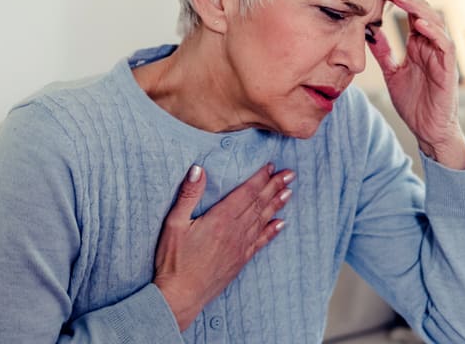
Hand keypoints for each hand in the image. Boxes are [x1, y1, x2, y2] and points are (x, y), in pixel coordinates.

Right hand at [153, 163, 293, 329]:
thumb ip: (188, 195)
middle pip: (259, 204)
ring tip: (289, 192)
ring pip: (263, 220)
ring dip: (276, 205)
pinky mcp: (240, 261)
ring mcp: (240, 247)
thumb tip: (198, 169)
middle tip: (290, 174)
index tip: (272, 166)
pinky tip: (280, 224)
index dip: (260, 178)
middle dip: (275, 187)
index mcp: (220, 219)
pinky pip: (260, 242)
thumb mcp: (174, 223)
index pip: (246, 193)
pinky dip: (272, 231)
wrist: (181, 297)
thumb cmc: (174, 261)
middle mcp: (235, 231)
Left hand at [369, 0, 464, 169]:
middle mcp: (432, 45)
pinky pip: (444, 46)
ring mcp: (442, 55)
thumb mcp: (392, 73)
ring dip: (417, 7)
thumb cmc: (415, 103)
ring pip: (434, 22)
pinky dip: (433, 33)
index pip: (410, 13)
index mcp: (419, 44)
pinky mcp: (448, 69)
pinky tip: (419, 23)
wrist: (429, 131)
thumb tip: (367, 32)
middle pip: (422, 11)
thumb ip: (383, 52)